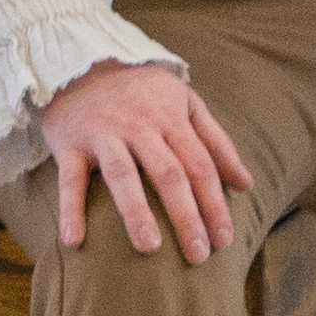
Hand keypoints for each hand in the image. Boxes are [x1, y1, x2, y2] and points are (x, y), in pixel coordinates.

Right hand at [32, 58, 253, 262]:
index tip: (224, 239)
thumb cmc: (141, 90)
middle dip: (186, 216)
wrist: (81, 59)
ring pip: (123, 175)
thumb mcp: (185, 102)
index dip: (214, 203)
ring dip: (136, 212)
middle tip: (199, 255)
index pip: (200, 166)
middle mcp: (139, 127)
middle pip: (168, 174)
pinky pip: (70, 179)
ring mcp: (103, 134)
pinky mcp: (70, 144)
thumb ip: (216, 142)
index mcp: (170, 118)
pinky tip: (73, 240)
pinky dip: (69, 209)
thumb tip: (245, 184)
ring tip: (150, 248)